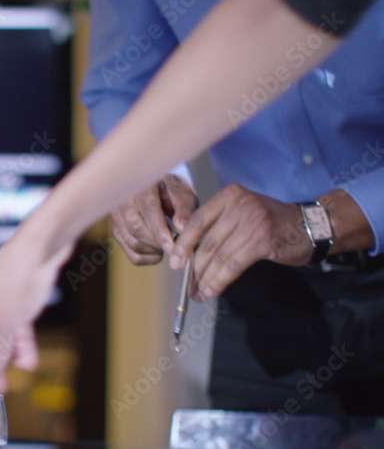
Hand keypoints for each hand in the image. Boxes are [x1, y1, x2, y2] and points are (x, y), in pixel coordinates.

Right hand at [110, 174, 196, 264]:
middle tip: (175, 246)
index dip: (160, 231)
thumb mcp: (183, 194)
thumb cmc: (171, 191)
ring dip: (153, 251)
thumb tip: (181, 227)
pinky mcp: (116, 229)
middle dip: (157, 243)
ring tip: (168, 245)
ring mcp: (116, 216)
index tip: (173, 247)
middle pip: (136, 229)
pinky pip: (129, 251)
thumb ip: (185, 209)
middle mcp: (123, 199)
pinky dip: (147, 257)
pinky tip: (158, 251)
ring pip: (132, 242)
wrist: (153, 188)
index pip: (148, 211)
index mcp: (141, 185)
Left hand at [170, 183, 310, 299]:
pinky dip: (221, 280)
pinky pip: (234, 265)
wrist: (311, 225)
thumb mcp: (242, 211)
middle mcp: (239, 205)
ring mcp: (252, 222)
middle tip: (187, 284)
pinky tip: (214, 289)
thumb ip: (218, 224)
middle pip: (207, 241)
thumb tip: (190, 252)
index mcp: (229, 195)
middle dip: (194, 267)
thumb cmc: (271, 222)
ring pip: (219, 256)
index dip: (183, 243)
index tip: (175, 261)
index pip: (197, 220)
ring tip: (199, 292)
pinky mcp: (263, 241)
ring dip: (206, 278)